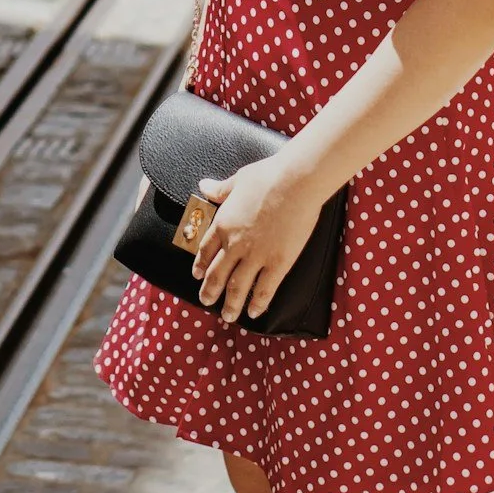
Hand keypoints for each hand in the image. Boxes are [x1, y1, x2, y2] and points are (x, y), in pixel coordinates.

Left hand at [191, 154, 324, 324]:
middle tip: (206, 302)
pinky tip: (254, 312)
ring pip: (238, 288)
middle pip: (217, 274)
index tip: (198, 276)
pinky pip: (264, 289)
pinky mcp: (278, 263)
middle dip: (210, 292)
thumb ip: (220, 189)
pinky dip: (258, 303)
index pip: (205, 251)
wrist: (295, 182)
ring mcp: (256, 256)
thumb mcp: (238, 180)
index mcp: (223, 224)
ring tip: (228, 316)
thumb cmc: (267, 176)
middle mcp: (235, 244)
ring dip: (231, 305)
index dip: (200, 266)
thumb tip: (204, 186)